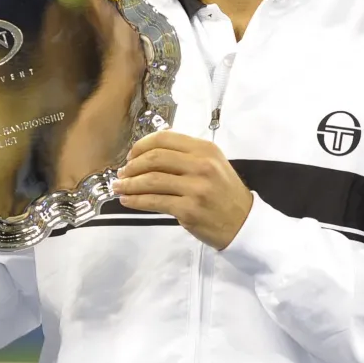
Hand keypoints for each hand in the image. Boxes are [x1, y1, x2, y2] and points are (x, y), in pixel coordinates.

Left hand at [112, 131, 252, 248]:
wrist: (244, 223)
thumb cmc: (225, 193)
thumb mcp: (214, 164)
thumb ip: (187, 155)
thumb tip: (150, 151)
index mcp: (206, 150)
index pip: (165, 139)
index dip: (142, 145)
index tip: (131, 154)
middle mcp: (201, 165)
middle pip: (155, 158)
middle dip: (132, 165)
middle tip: (122, 173)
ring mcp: (195, 188)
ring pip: (151, 180)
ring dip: (129, 183)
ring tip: (119, 187)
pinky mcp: (188, 210)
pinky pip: (154, 202)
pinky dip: (136, 200)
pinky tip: (127, 200)